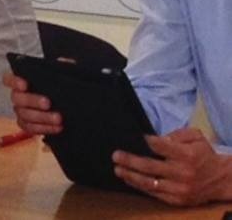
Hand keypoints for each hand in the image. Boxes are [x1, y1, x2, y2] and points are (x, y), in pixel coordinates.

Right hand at [2, 72, 62, 134]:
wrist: (65, 102)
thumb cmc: (57, 85)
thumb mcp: (61, 73)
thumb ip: (61, 66)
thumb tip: (63, 62)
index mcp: (21, 81)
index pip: (9, 79)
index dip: (13, 81)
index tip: (24, 84)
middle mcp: (18, 96)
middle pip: (17, 98)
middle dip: (32, 101)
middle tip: (47, 103)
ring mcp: (21, 111)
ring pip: (25, 115)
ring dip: (42, 117)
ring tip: (58, 118)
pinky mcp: (27, 125)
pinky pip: (31, 128)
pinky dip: (44, 128)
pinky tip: (57, 127)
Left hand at [113, 128, 231, 205]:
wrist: (220, 179)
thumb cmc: (203, 154)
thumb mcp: (195, 137)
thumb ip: (177, 134)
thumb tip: (157, 138)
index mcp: (186, 155)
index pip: (161, 147)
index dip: (148, 141)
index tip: (137, 137)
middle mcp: (182, 173)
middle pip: (150, 166)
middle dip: (130, 161)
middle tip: (115, 155)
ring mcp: (179, 189)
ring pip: (149, 183)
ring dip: (130, 176)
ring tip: (117, 169)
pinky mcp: (177, 200)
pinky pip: (154, 194)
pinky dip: (140, 186)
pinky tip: (129, 179)